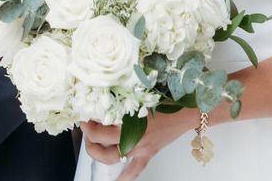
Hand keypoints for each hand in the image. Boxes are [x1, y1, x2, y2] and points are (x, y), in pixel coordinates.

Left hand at [81, 109, 196, 180]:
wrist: (186, 112)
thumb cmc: (167, 101)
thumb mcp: (141, 98)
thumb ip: (123, 102)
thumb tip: (104, 101)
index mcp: (130, 123)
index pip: (100, 131)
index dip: (88, 126)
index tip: (84, 119)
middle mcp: (134, 139)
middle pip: (102, 147)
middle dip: (90, 141)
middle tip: (86, 131)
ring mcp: (141, 149)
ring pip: (113, 159)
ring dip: (99, 154)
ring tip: (93, 147)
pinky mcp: (148, 154)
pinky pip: (134, 170)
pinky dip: (124, 178)